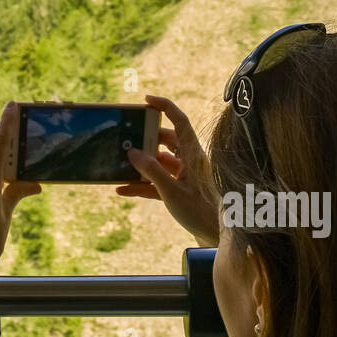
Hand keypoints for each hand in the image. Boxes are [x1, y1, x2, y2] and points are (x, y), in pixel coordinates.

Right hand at [116, 94, 219, 245]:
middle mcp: (188, 161)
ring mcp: (182, 176)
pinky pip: (155, 183)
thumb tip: (133, 152)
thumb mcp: (172, 192)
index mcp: (193, 154)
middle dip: (144, 139)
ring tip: (119, 163)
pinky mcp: (177, 191)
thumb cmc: (201, 212)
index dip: (164, 106)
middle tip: (125, 139)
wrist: (217, 237)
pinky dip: (140, 185)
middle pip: (164, 141)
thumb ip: (152, 171)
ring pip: (157, 162)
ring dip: (139, 164)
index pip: (179, 121)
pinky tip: (122, 190)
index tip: (146, 100)